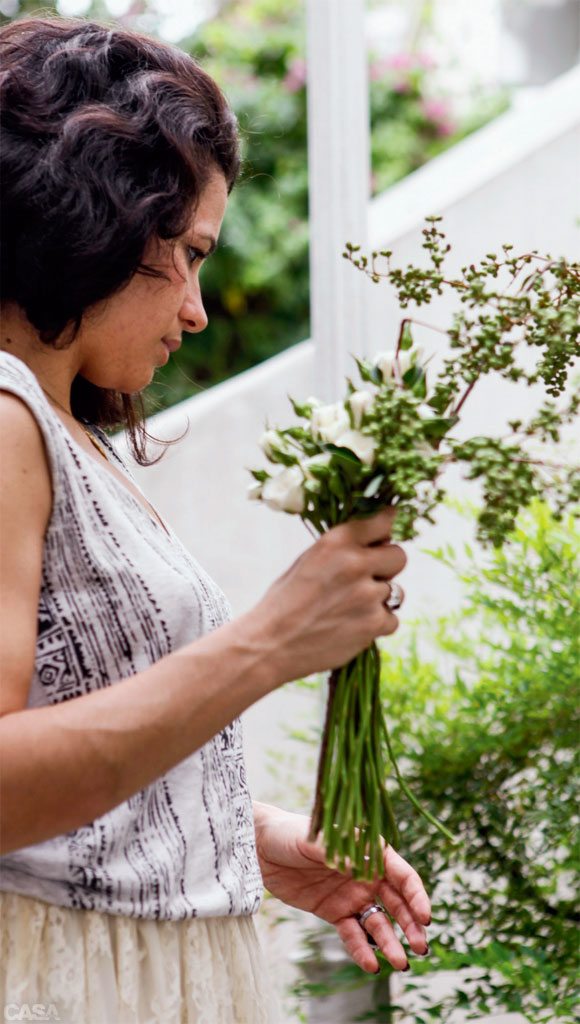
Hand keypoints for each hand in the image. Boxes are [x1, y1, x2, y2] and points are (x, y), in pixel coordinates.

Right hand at [247, 508, 405, 684]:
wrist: (270, 644)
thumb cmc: (286, 601)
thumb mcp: (308, 560)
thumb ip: (343, 549)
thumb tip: (379, 540)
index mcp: (336, 541)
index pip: (384, 521)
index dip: (389, 529)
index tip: (387, 536)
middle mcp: (355, 563)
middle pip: (399, 556)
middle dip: (387, 566)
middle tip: (366, 579)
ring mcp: (367, 595)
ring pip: (395, 591)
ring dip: (378, 599)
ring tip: (348, 608)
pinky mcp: (373, 624)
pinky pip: (391, 619)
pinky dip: (376, 624)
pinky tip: (351, 626)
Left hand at [253, 802, 429, 973]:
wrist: (261, 847)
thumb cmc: (291, 832)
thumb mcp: (317, 840)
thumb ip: (340, 853)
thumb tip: (361, 865)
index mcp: (369, 850)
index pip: (402, 875)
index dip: (416, 895)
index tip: (425, 916)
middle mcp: (366, 874)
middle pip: (396, 902)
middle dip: (411, 925)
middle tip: (421, 948)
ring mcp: (351, 895)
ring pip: (378, 922)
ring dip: (391, 942)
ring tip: (400, 963)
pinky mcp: (334, 912)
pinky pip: (352, 934)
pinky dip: (362, 949)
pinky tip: (371, 965)